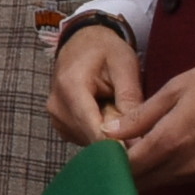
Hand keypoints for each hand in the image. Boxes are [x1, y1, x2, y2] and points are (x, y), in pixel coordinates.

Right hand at [48, 16, 144, 142]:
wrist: (83, 41)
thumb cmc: (106, 50)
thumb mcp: (125, 66)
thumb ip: (130, 100)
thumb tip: (138, 138)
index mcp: (71, 87)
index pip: (94, 130)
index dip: (117, 146)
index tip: (138, 153)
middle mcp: (57, 106)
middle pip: (91, 138)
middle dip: (116, 138)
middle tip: (135, 123)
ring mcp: (55, 117)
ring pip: (89, 141)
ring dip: (108, 135)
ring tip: (117, 111)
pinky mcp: (59, 124)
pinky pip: (84, 138)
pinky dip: (99, 132)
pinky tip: (106, 115)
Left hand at [114, 55, 194, 192]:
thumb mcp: (177, 89)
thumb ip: (142, 114)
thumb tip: (110, 130)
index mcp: (170, 142)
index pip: (128, 168)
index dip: (110, 165)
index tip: (100, 156)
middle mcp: (186, 166)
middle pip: (144, 182)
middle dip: (126, 173)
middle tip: (115, 156)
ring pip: (166, 182)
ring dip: (150, 172)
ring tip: (142, 150)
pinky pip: (188, 178)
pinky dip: (174, 170)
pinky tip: (175, 150)